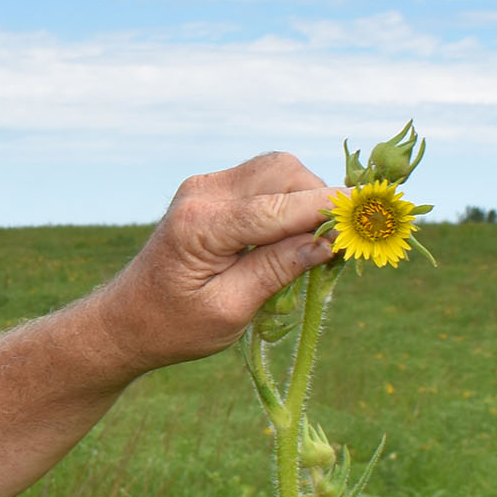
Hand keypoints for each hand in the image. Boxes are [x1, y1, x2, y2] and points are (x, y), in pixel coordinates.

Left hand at [86, 151, 337, 376]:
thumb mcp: (230, 310)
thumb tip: (329, 242)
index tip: (370, 215)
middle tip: (342, 240)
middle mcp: (202, 193)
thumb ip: (278, 270)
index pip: (280, 207)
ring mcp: (205, 186)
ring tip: (319, 243)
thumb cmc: (174, 326)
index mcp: (202, 226)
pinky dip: (289, 200)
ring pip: (277, 169)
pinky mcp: (211, 190)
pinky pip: (264, 181)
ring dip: (307, 198)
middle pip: (283, 171)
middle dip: (321, 198)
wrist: (126, 318)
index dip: (329, 209)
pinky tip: (295, 236)